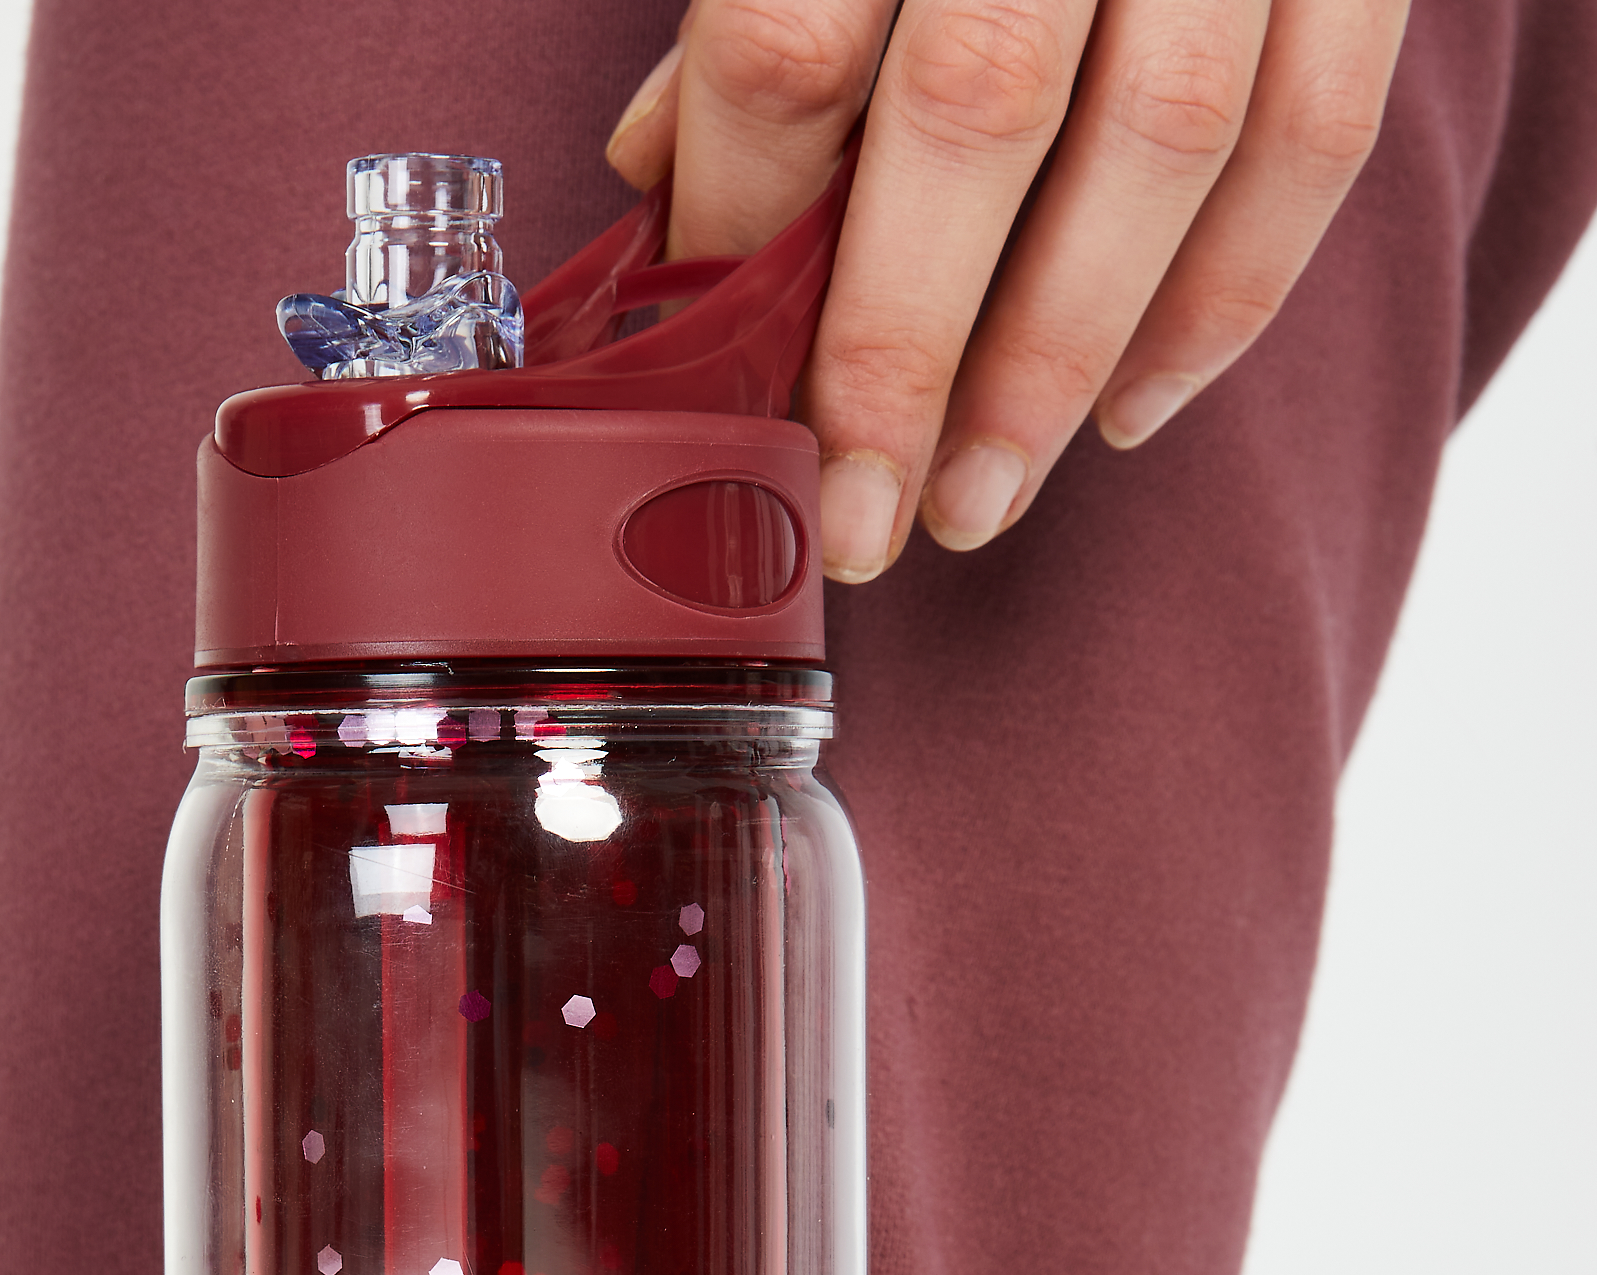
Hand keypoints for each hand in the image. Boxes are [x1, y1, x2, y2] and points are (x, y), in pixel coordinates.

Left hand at [606, 0, 1409, 578]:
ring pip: (1161, 138)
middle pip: (974, 107)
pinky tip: (1128, 412)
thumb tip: (661, 182)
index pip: (788, 51)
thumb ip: (764, 4)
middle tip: (860, 518)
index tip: (728, 386)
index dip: (749, 243)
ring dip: (1060, 359)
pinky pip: (1318, 132)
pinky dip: (1224, 299)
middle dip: (904, 348)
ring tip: (977, 501)